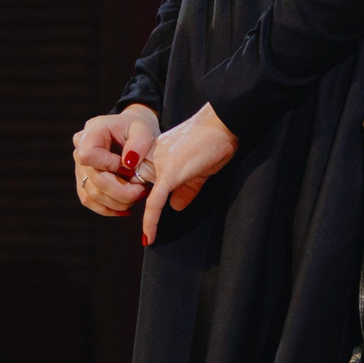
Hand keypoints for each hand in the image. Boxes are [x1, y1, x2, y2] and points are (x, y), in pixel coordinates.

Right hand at [73, 104, 159, 217]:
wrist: (131, 132)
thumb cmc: (136, 128)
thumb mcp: (143, 129)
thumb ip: (139, 143)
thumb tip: (128, 164)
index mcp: (91, 132)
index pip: (88, 155)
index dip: (109, 165)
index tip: (130, 166)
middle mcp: (79, 150)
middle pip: (94, 180)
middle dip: (122, 191)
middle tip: (143, 190)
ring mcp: (80, 168)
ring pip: (93, 195)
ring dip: (119, 202)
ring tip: (138, 195)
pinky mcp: (84, 182)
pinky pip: (90, 201)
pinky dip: (109, 209)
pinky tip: (126, 208)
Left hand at [139, 104, 237, 245]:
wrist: (223, 124)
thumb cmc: (215, 141)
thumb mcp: (198, 169)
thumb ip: (186, 188)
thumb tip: (175, 207)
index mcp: (156, 151)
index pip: (142, 177)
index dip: (141, 195)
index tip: (142, 209)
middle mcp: (152, 156)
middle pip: (140, 187)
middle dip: (142, 204)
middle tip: (153, 220)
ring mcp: (159, 164)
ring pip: (146, 196)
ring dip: (148, 217)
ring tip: (150, 236)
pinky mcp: (169, 174)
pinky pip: (156, 202)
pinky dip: (151, 221)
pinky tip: (149, 237)